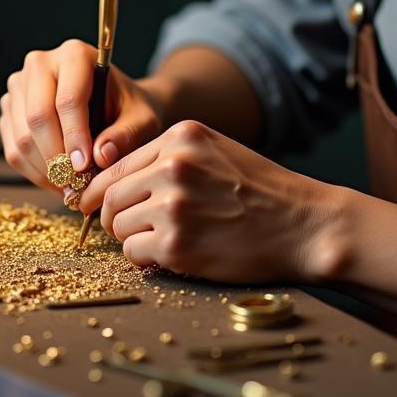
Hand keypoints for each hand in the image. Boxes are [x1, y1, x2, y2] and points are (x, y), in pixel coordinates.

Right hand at [0, 39, 162, 190]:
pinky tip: (58, 179)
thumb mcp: (142, 120)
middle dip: (58, 158)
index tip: (85, 168)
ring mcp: (20, 85)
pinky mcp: (10, 109)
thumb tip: (101, 156)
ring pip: (22, 137)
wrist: (116, 105)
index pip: (67, 99)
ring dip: (46, 170)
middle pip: (38, 117)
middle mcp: (41, 64)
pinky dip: (34, 172)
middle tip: (77, 184)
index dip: (74, 137)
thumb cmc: (130, 108)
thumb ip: (126, 135)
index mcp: (75, 54)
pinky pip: (13, 149)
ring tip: (72, 185)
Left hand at [78, 119, 348, 282]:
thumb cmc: (261, 190)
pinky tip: (173, 255)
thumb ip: (167, 157)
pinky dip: (146, 260)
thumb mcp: (215, 150)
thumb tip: (113, 181)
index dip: (99, 189)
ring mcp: (174, 206)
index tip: (91, 204)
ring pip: (119, 226)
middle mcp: (173, 166)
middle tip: (127, 230)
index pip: (115, 164)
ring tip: (163, 240)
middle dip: (111, 218)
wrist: (305, 224)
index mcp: (180, 137)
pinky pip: (134, 254)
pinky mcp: (178, 245)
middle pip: (109, 197)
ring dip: (132, 239)